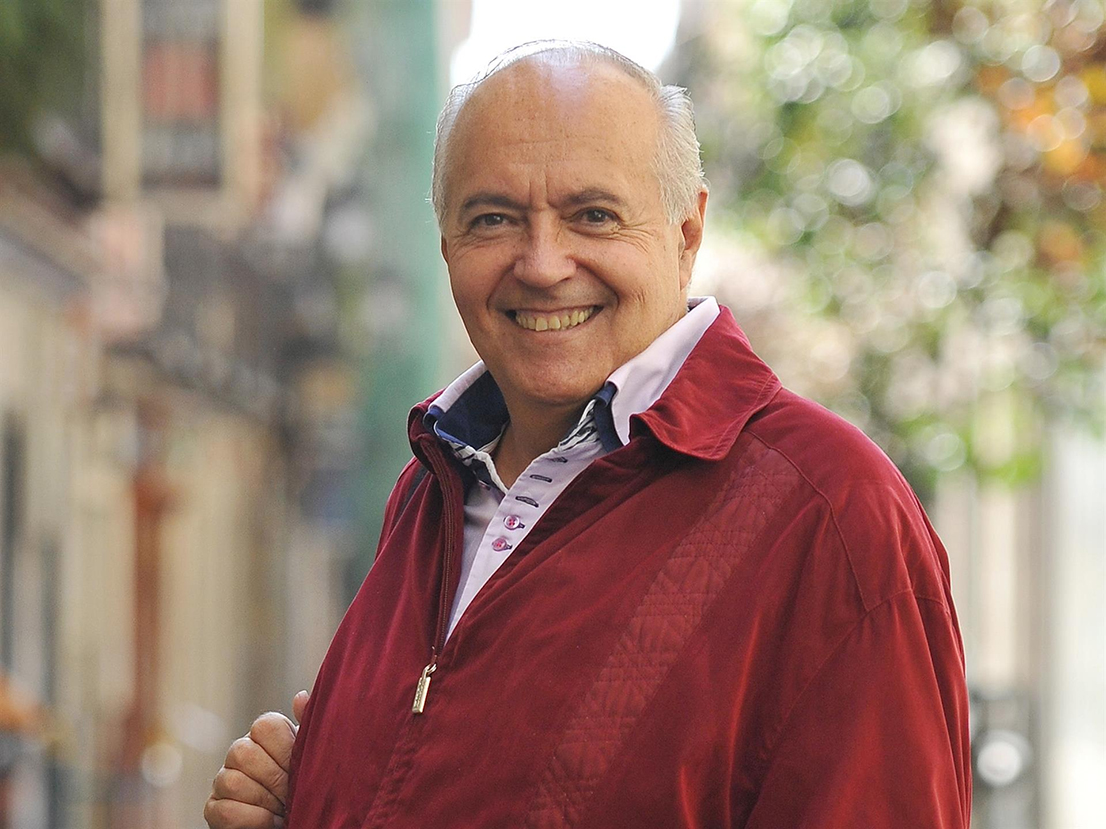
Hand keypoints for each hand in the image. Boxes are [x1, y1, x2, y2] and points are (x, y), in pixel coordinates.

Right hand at [204, 691, 309, 828]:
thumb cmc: (305, 783)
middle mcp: (239, 752)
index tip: (300, 767)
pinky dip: (253, 819)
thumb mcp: (312, 753)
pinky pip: (224, 811)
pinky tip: (270, 821)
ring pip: (232, 781)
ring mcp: (223, 779)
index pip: (265, 726)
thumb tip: (301, 696)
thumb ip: (309, 725)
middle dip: (275, 779)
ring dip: (264, 800)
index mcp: (264, 735)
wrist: (293, 817)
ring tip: (284, 808)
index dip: (285, 750)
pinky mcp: (214, 808)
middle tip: (293, 793)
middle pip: (243, 753)